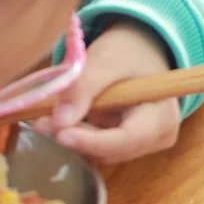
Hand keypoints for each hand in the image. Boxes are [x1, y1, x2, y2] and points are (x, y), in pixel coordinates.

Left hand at [37, 20, 179, 163]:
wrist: (137, 50)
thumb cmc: (128, 52)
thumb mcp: (106, 60)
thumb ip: (84, 87)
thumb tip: (59, 122)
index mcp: (161, 116)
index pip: (128, 140)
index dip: (93, 141)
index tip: (61, 134)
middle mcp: (155, 137)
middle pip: (112, 150)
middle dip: (76, 139)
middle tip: (42, 123)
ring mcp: (139, 144)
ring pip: (100, 153)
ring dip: (72, 138)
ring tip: (45, 120)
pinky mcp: (122, 144)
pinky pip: (96, 148)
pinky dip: (76, 136)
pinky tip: (59, 122)